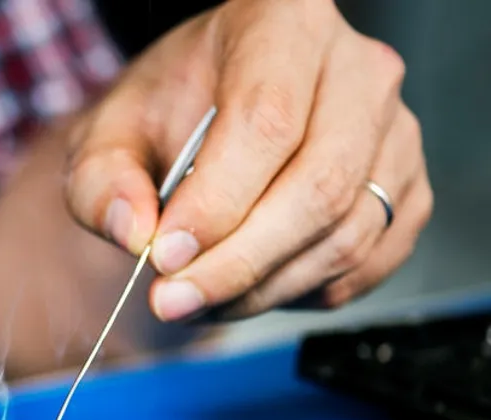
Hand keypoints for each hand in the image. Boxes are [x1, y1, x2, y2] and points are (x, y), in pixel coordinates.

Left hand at [64, 0, 431, 321]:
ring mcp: (395, 133)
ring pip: (346, 236)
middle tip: (173, 301)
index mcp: (285, 22)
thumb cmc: (167, 113)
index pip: (266, 121)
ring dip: (262, 289)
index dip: (215, 203)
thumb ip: (102, 182)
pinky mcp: (407, 190)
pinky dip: (301, 293)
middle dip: (238, 264)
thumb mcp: (109, 134)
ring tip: (198, 300)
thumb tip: (136, 234)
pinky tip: (249, 289)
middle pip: (318, 187)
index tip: (164, 256)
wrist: (210, 114)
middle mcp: (359, 71)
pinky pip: (366, 264)